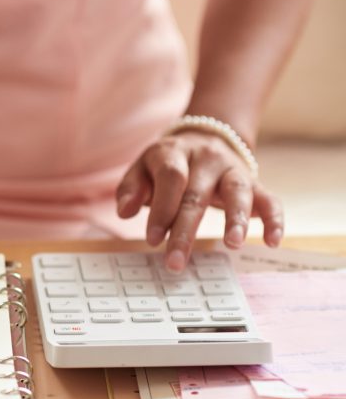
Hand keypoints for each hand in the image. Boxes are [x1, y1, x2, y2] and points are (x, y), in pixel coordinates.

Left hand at [116, 131, 283, 270]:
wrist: (205, 136)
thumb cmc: (166, 164)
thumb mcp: (141, 168)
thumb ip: (130, 189)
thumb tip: (124, 212)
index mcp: (174, 153)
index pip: (171, 178)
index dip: (162, 208)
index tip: (152, 239)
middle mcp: (207, 158)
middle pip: (197, 194)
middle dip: (185, 231)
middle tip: (175, 262)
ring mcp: (233, 169)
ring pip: (238, 191)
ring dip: (236, 218)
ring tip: (233, 244)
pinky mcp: (254, 182)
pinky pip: (269, 198)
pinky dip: (274, 219)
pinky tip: (273, 241)